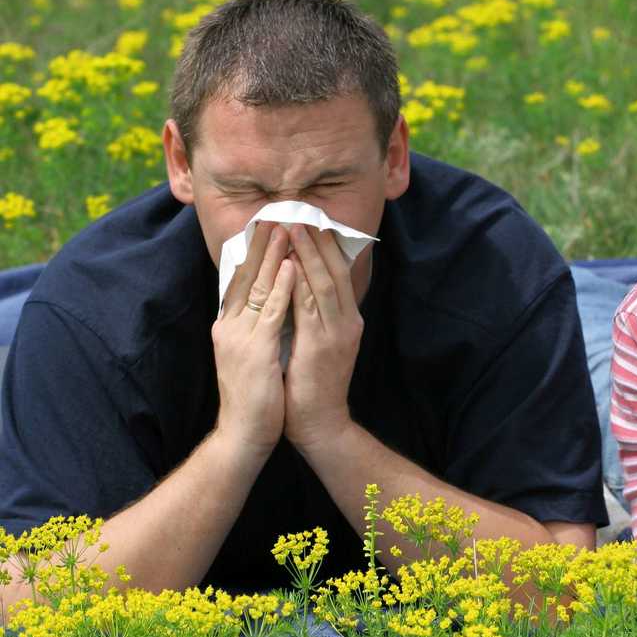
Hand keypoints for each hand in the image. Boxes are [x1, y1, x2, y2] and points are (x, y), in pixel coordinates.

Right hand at [212, 222, 292, 455]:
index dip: (254, 251)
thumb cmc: (255, 395)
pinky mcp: (255, 351)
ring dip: (275, 255)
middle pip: (246, 275)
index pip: (240, 279)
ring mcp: (240, 337)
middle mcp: (229, 326)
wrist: (245, 434)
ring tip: (288, 227)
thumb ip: (257, 326)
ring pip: (258, 286)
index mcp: (228, 326)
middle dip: (264, 244)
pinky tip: (293, 266)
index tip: (267, 224)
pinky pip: (271, 312)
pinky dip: (282, 287)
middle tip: (277, 212)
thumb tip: (271, 301)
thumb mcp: (252, 353)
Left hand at [282, 225, 363, 450]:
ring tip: (294, 228)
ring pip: (324, 282)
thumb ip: (315, 316)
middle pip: (335, 271)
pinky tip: (289, 264)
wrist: (321, 424)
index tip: (312, 221)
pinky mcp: (322, 345)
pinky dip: (300, 282)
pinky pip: (310, 307)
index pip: (339, 274)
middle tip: (303, 213)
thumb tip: (299, 287)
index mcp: (347, 320)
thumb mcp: (321, 344)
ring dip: (308, 254)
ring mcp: (337, 333)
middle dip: (318, 241)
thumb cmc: (314, 385)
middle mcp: (347, 322)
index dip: (326, 247)